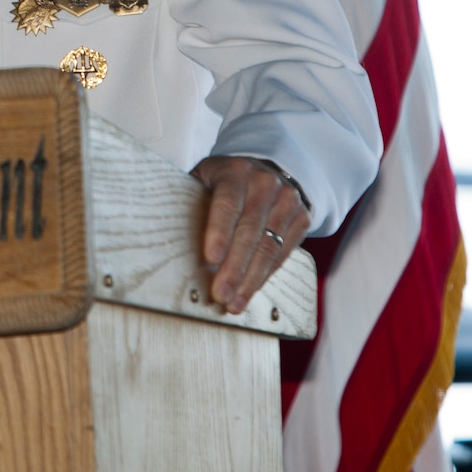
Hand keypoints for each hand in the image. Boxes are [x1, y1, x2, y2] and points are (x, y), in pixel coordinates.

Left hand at [191, 155, 310, 313]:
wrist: (269, 169)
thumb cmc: (225, 182)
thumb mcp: (205, 178)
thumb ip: (192, 200)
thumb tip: (169, 239)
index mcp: (236, 171)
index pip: (227, 204)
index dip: (218, 232)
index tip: (209, 258)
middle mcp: (265, 182)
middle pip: (250, 231)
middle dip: (234, 267)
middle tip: (221, 294)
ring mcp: (287, 200)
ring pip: (269, 247)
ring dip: (251, 279)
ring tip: (235, 303)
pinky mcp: (302, 218)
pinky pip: (283, 254)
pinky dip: (265, 276)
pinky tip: (251, 290)